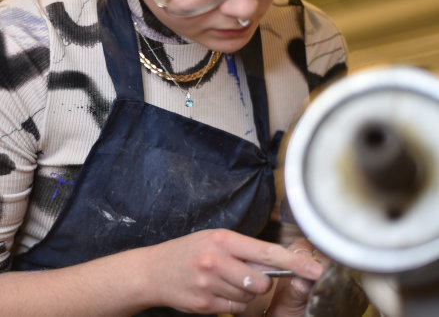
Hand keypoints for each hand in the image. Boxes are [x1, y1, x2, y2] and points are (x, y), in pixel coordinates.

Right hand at [139, 229, 323, 314]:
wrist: (153, 271)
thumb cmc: (187, 250)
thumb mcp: (214, 238)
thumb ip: (242, 248)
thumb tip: (272, 261)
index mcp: (223, 239)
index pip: (266, 252)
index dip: (294, 263)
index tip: (316, 270)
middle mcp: (217, 260)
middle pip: (261, 281)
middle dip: (259, 282)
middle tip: (242, 273)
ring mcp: (210, 284)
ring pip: (248, 297)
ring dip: (243, 292)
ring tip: (222, 280)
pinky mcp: (204, 304)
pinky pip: (232, 309)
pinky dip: (229, 302)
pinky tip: (213, 290)